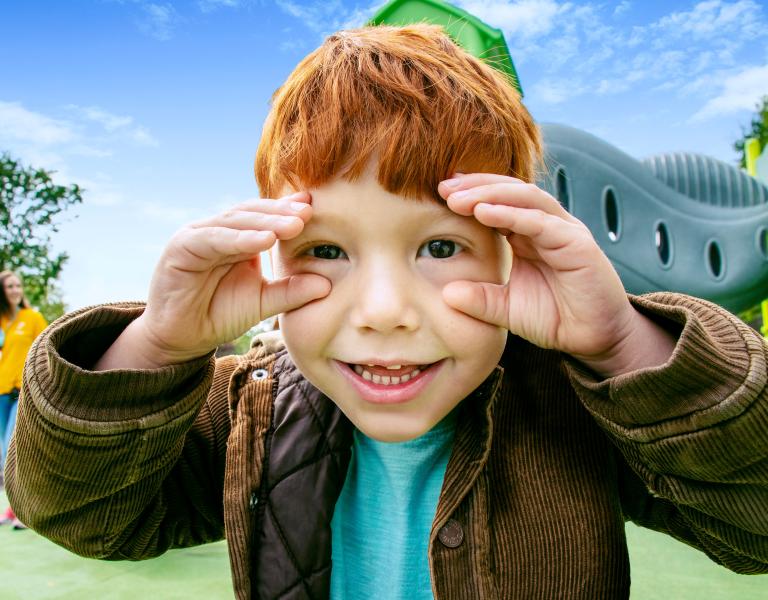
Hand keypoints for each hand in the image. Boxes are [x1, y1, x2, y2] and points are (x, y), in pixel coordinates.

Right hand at [97, 192, 329, 368]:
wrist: (181, 338)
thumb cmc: (220, 314)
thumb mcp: (263, 302)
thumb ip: (291, 292)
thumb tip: (327, 284)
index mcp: (238, 237)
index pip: (266, 217)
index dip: (289, 212)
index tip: (316, 208)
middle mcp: (219, 230)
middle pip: (253, 213)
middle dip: (282, 213)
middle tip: (309, 212)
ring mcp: (198, 235)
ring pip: (236, 221)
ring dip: (266, 222)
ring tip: (294, 224)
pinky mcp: (182, 247)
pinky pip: (214, 238)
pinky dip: (240, 238)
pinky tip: (265, 240)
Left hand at [437, 174, 674, 376]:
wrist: (594, 339)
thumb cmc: (553, 318)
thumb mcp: (505, 309)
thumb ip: (479, 299)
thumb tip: (445, 294)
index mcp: (527, 234)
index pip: (497, 201)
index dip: (469, 194)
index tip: (437, 193)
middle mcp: (546, 225)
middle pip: (509, 191)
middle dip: (475, 186)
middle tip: (443, 187)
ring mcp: (563, 231)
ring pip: (526, 198)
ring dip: (490, 194)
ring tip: (458, 198)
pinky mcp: (578, 244)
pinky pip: (542, 222)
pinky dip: (513, 214)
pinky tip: (485, 212)